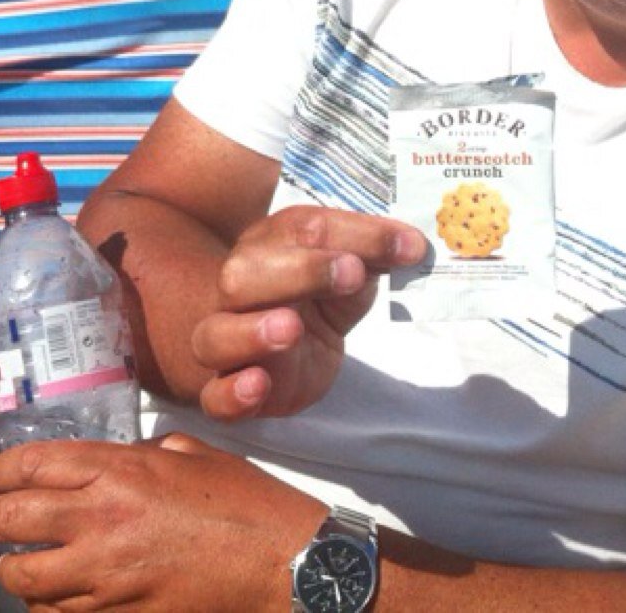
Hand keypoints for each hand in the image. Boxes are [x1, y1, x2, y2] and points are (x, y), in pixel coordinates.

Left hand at [0, 433, 324, 612]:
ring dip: (18, 566)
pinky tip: (61, 592)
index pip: (29, 466)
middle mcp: (102, 522)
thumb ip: (149, 452)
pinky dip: (45, 604)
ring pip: (21, 579)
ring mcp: (103, 577)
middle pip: (9, 520)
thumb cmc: (247, 505)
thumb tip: (119, 461)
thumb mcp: (198, 455)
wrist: (278, 561)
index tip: (1, 475)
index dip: (3, 470)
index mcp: (123, 473)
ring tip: (29, 559)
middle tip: (4, 516)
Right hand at [193, 205, 425, 419]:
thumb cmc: (321, 295)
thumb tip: (412, 245)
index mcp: (272, 245)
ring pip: (214, 335)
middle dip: (299, 272)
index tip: (403, 246)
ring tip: (290, 328)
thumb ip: (376, 252)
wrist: (290, 350)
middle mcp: (240, 289)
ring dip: (251, 331)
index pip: (304, 228)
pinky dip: (231, 393)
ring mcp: (226, 342)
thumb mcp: (353, 268)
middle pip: (244, 275)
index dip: (356, 235)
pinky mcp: (228, 391)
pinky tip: (256, 385)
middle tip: (351, 274)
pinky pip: (213, 397)